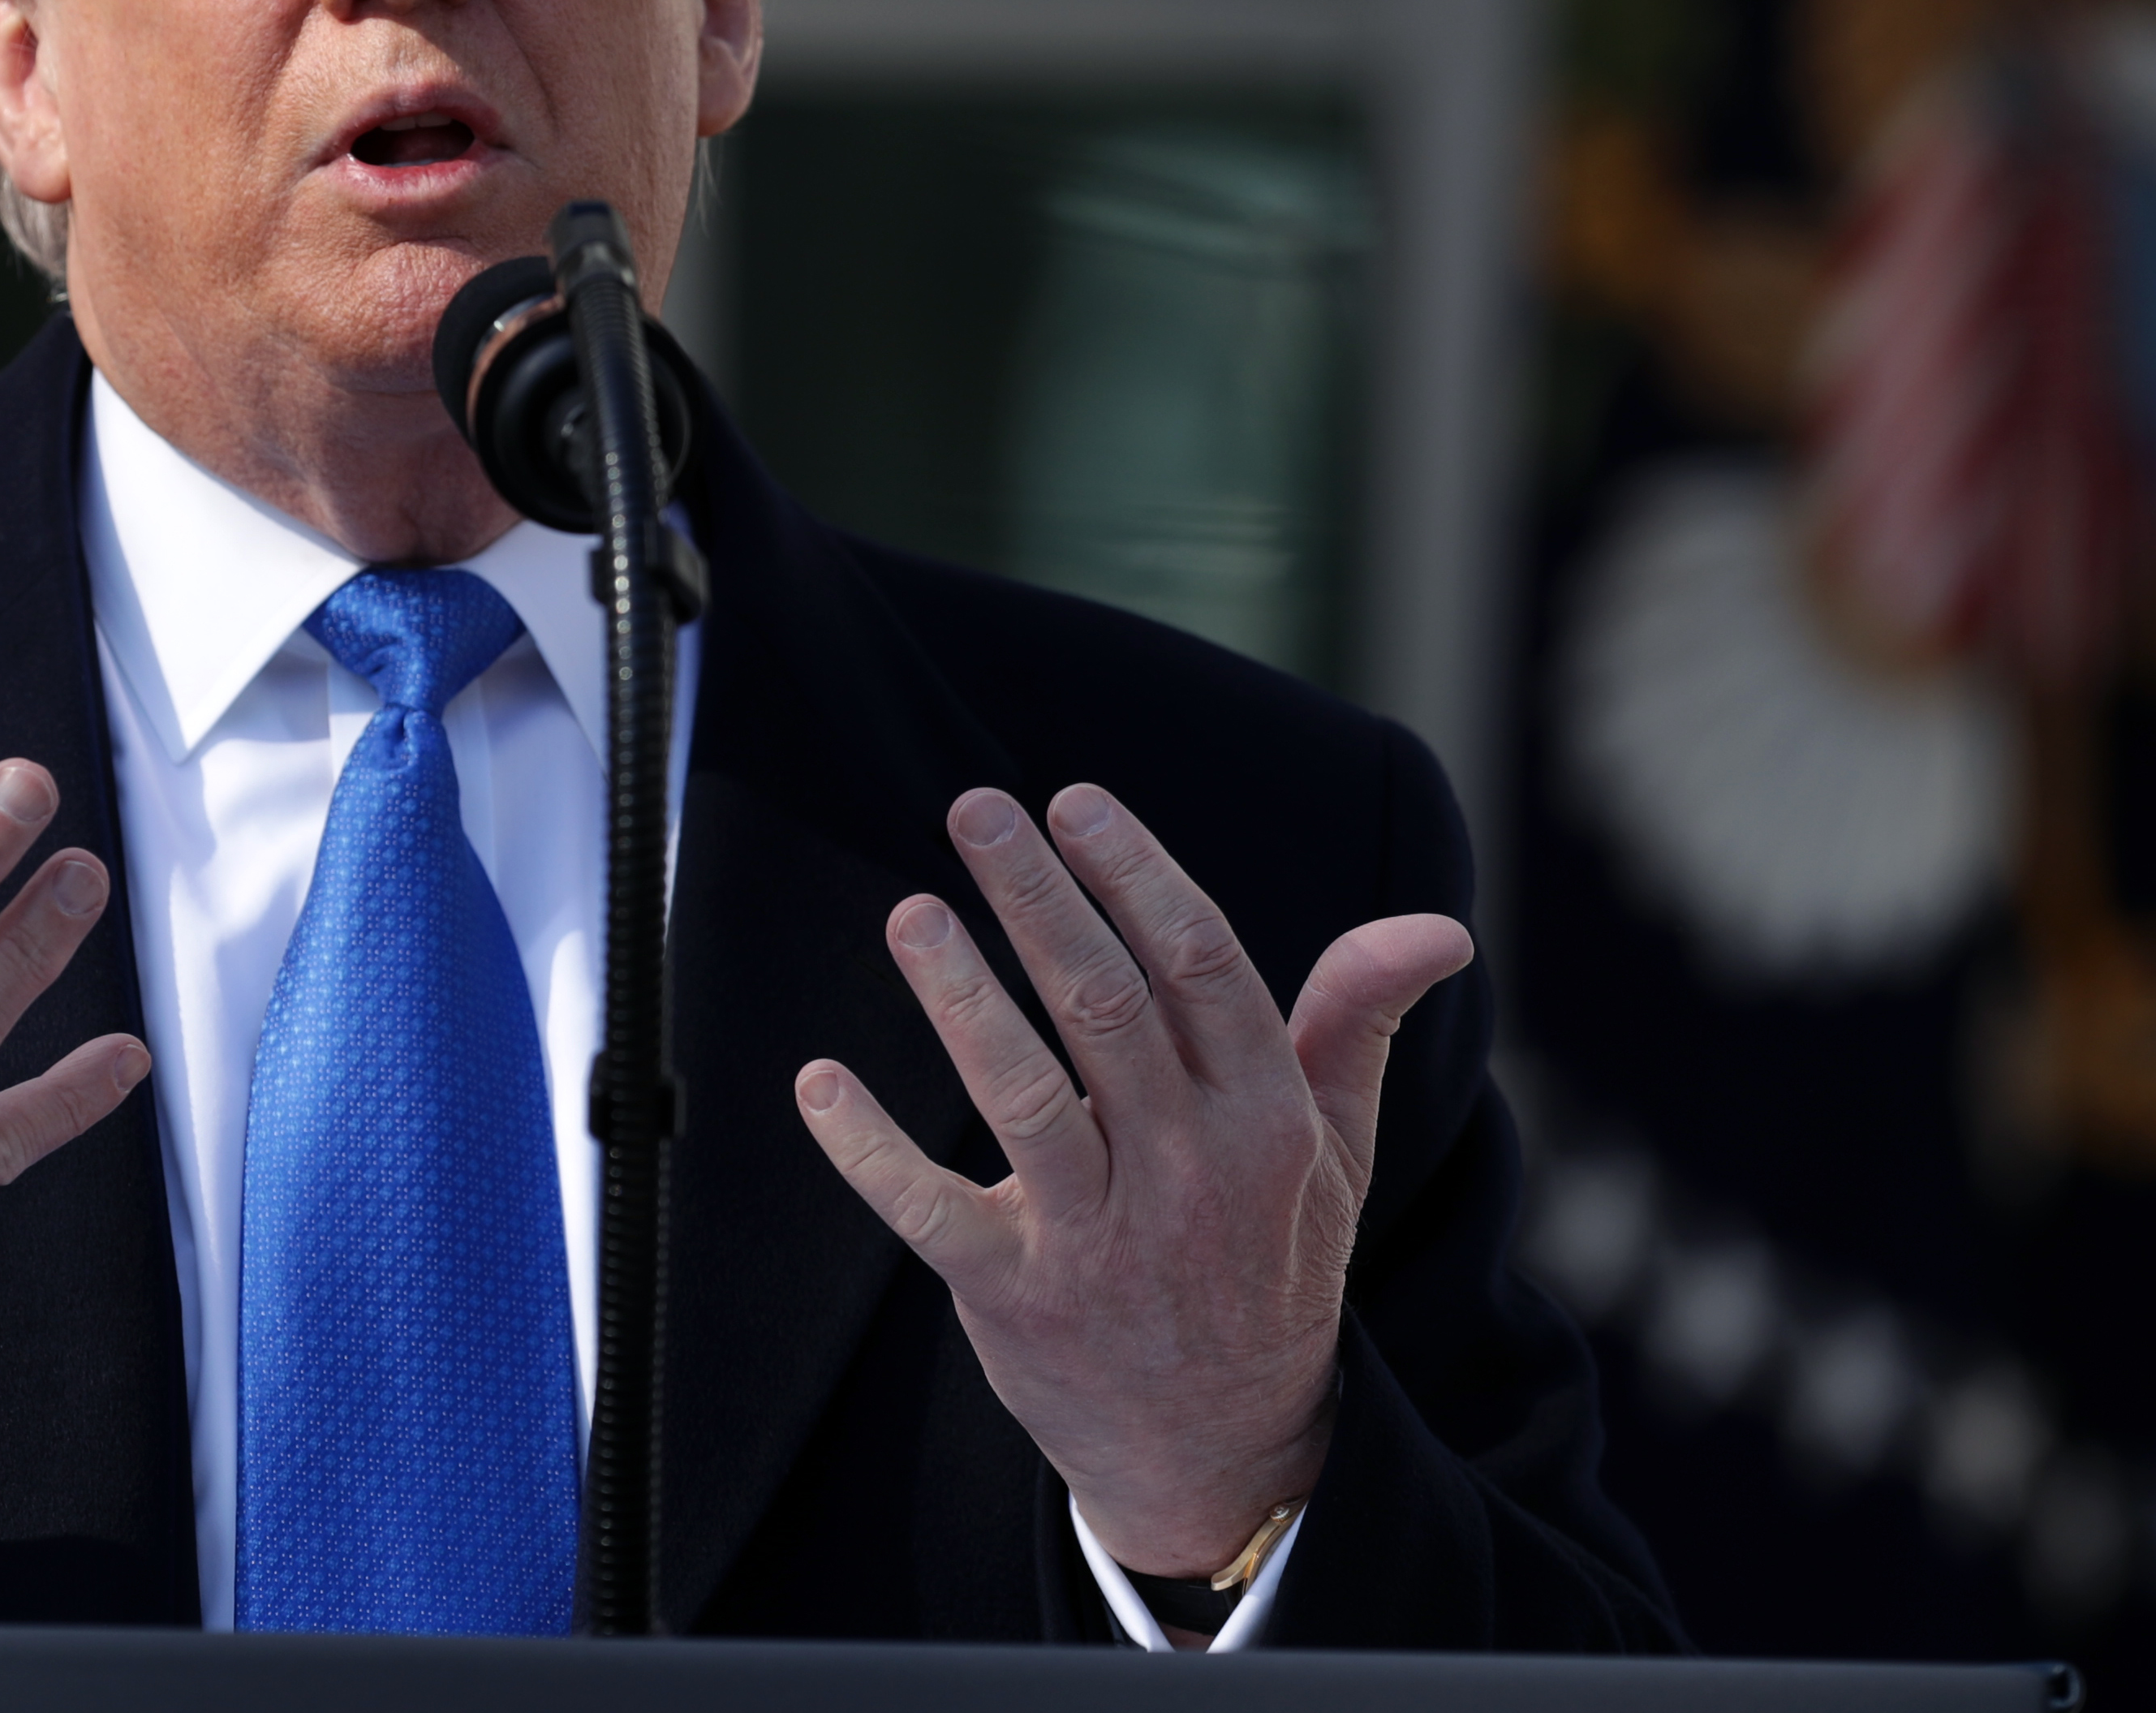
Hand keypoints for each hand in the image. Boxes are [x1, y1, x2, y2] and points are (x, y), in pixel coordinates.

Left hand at [793, 783, 1469, 1584]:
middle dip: (1038, 900)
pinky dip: (868, 1148)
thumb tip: (1437, 927)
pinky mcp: (1015, 1294)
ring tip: (912, 914)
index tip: (1075, 802)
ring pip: (1020, 1095)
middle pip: (1105, 1007)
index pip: (1203, 970)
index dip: (1138, 877)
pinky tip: (817, 1083)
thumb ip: (1356, 1023)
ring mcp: (1098, 1237)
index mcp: (1267, 1121)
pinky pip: (931, 1209)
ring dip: (960, 998)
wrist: (1225, 1451)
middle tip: (975, 809)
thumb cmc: (1269, 1263)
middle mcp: (1187, 1171)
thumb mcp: (1336, 1151)